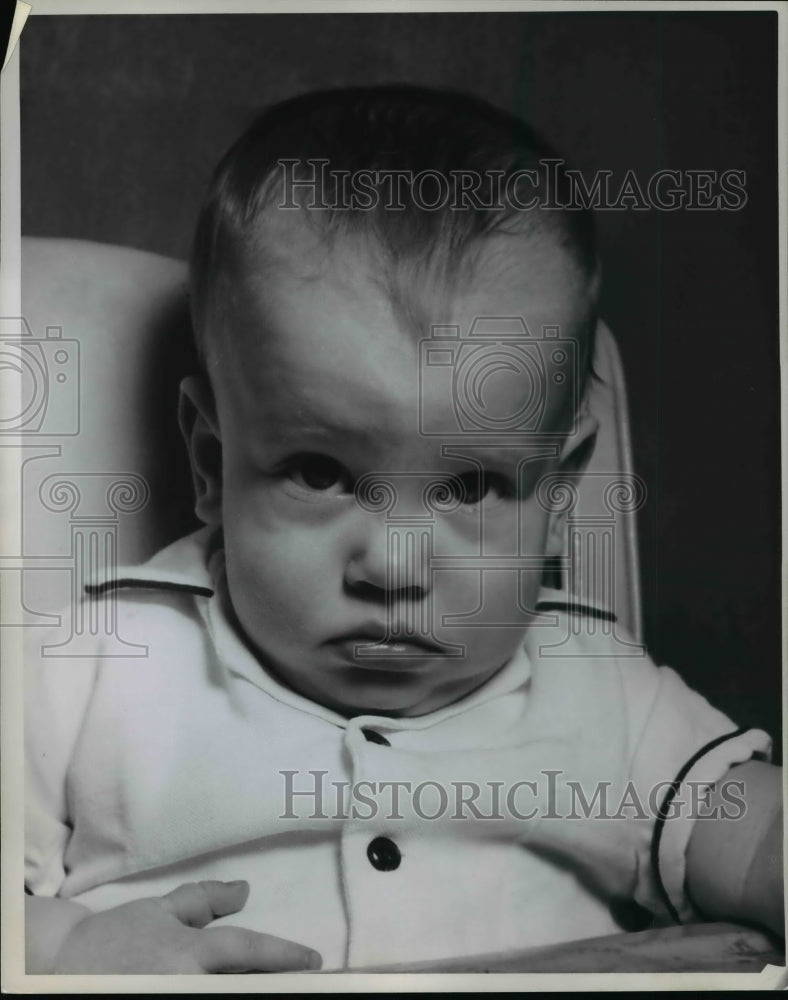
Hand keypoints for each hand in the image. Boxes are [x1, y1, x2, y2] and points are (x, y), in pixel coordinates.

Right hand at [50, 880, 321, 972]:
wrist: (61, 967)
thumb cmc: (114, 937)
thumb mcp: (159, 910)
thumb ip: (203, 900)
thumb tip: (244, 891)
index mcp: (190, 952)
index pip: (248, 951)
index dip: (284, 955)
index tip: (314, 961)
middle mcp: (187, 982)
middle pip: (245, 987)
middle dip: (274, 983)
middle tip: (304, 982)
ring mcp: (173, 998)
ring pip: (226, 996)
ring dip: (250, 990)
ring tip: (276, 985)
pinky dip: (221, 996)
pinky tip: (238, 991)